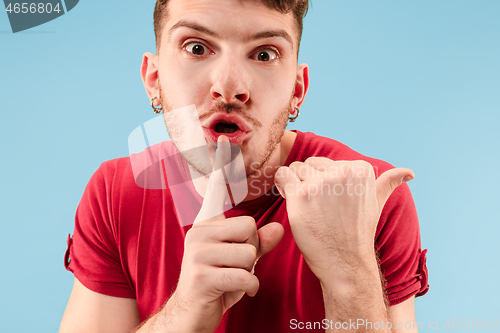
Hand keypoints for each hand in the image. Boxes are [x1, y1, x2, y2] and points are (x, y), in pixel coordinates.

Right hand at [170, 135, 283, 332]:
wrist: (191, 315)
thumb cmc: (218, 284)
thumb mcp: (241, 262)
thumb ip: (259, 243)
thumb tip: (279, 228)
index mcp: (207, 225)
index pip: (213, 192)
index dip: (218, 166)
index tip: (222, 141)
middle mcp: (199, 232)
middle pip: (249, 227)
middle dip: (252, 251)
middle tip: (238, 266)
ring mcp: (198, 253)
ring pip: (249, 253)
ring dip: (249, 272)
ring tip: (234, 279)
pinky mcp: (201, 276)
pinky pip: (244, 275)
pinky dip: (248, 288)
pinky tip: (235, 292)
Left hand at [274, 157, 413, 284]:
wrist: (345, 263)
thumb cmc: (357, 233)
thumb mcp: (376, 204)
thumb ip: (388, 183)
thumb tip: (409, 172)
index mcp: (360, 169)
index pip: (325, 162)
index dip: (321, 180)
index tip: (328, 201)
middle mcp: (342, 172)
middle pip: (308, 164)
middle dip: (307, 181)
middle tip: (316, 205)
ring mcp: (321, 184)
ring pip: (294, 168)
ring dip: (294, 185)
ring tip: (306, 206)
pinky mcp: (302, 195)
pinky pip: (282, 175)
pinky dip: (282, 186)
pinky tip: (292, 202)